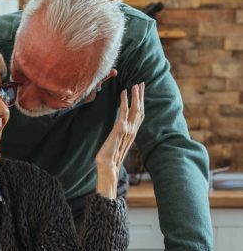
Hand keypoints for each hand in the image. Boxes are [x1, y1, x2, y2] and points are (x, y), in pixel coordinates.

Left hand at [95, 83, 144, 197]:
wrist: (108, 167)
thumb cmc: (109, 159)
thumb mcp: (115, 145)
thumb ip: (118, 137)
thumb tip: (116, 134)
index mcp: (132, 134)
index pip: (139, 115)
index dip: (141, 103)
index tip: (140, 92)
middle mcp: (132, 131)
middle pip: (140, 110)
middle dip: (141, 96)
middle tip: (141, 83)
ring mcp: (127, 130)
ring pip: (135, 109)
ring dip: (136, 96)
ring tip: (135, 85)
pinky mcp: (120, 129)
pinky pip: (124, 111)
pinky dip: (125, 100)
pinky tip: (124, 92)